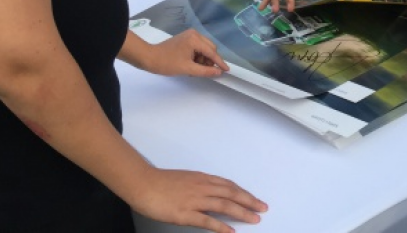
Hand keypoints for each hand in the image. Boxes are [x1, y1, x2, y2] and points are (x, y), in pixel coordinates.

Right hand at [127, 167, 267, 231]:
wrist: (143, 183)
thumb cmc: (161, 182)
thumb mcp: (186, 179)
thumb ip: (199, 185)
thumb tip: (210, 192)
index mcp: (202, 179)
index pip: (229, 186)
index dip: (243, 193)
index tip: (254, 199)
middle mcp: (202, 187)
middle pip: (232, 194)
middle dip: (249, 201)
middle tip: (263, 208)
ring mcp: (195, 200)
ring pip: (224, 205)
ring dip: (241, 212)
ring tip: (254, 219)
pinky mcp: (185, 213)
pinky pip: (207, 220)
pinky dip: (220, 226)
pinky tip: (230, 232)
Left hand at [143, 29, 228, 77]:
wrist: (149, 57)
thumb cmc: (167, 63)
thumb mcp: (187, 69)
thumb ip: (205, 71)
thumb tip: (218, 72)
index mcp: (195, 39)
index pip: (212, 52)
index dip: (219, 62)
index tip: (227, 70)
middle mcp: (194, 34)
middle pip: (210, 48)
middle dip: (209, 61)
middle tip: (204, 72)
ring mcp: (190, 35)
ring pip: (204, 48)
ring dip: (203, 59)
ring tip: (194, 69)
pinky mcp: (186, 38)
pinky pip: (198, 47)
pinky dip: (198, 56)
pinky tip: (191, 63)